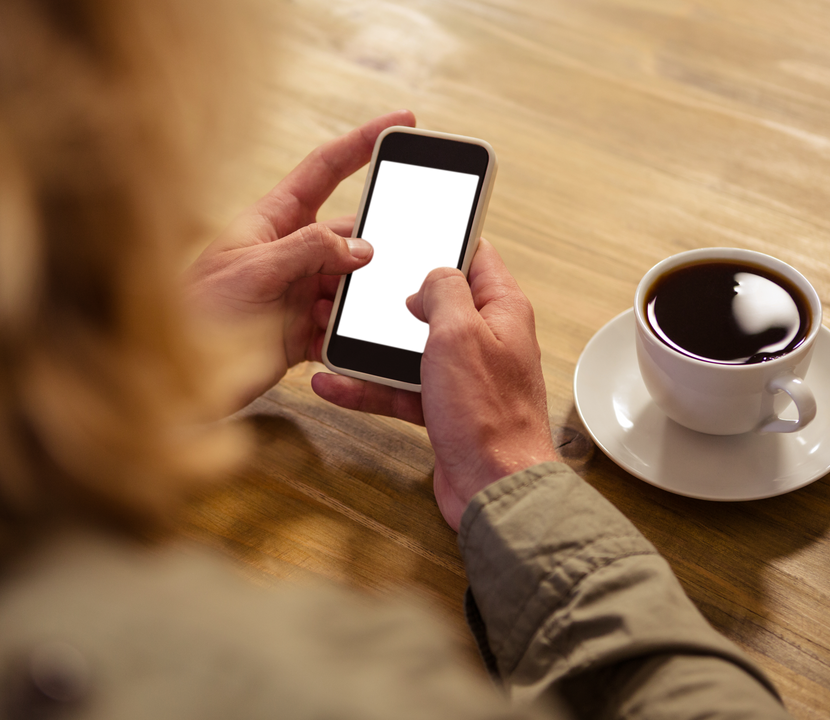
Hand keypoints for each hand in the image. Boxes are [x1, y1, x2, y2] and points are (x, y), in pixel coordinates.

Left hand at [184, 110, 415, 405]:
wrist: (176, 377)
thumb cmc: (195, 314)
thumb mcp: (254, 269)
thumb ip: (310, 250)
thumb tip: (363, 248)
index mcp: (273, 219)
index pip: (326, 168)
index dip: (363, 143)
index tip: (401, 121)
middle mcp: (291, 251)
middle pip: (349, 236)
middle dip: (368, 250)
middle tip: (379, 264)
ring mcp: (299, 290)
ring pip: (350, 284)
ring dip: (351, 300)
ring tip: (324, 314)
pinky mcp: (302, 330)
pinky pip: (340, 326)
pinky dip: (342, 335)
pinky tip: (324, 341)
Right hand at [312, 240, 557, 529]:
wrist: (496, 488)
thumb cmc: (490, 415)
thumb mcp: (460, 333)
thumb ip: (442, 290)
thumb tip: (428, 277)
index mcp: (500, 308)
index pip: (474, 255)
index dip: (442, 239)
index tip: (408, 228)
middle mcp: (484, 337)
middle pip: (433, 301)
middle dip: (392, 296)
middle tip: (355, 285)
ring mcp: (462, 374)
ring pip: (409, 347)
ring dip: (371, 345)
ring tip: (330, 334)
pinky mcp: (443, 407)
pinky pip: (399, 387)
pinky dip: (368, 387)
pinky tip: (334, 384)